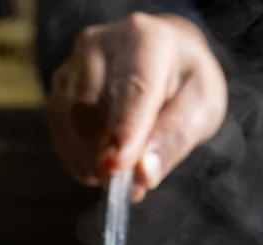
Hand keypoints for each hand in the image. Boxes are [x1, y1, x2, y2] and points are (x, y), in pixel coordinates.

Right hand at [46, 13, 227, 200]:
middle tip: (132, 186)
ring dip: (91, 160)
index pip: (130, 90)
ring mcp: (73, 62)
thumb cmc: (186, 84)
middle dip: (105, 155)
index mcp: (145, 39)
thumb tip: (143, 174)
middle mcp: (100, 43)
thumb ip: (174, 140)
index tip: (117, 167)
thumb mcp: (201, 109)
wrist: (166, 61)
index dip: (122, 132)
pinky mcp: (60, 85)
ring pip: (68, 123)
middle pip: (89, 109)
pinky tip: (102, 161)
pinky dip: (79, 157)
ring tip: (122, 172)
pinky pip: (60, 130)